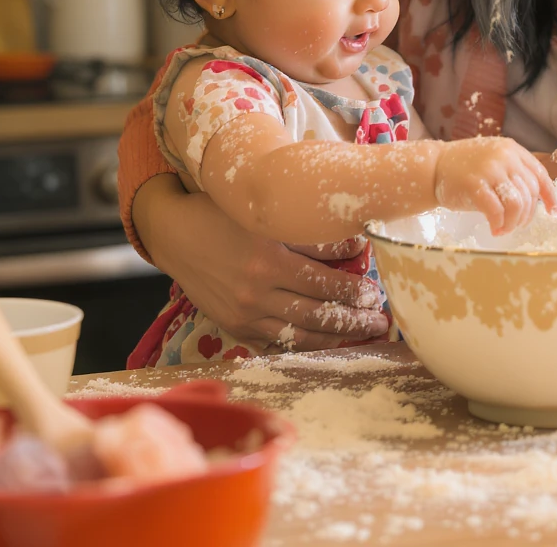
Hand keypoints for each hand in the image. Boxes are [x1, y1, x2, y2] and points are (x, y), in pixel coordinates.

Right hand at [133, 177, 388, 350]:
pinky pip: (276, 340)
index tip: (376, 291)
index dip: (352, 289)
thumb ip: (307, 233)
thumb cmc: (224, 213)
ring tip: (364, 335)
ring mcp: (244, 311)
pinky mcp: (234, 324)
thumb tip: (355, 244)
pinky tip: (326, 342)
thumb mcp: (265, 214)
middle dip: (353, 319)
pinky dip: (303, 343)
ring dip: (336, 336)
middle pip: (316, 312)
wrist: (175, 233)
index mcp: (268, 255)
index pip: (322, 281)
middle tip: (381, 321)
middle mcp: (257, 288)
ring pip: (300, 331)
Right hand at [434, 137, 556, 233]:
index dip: (549, 196)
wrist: (433, 167)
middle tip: (515, 225)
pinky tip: (494, 229)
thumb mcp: (494, 160)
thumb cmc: (465, 168)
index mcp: (512, 149)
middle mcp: (504, 156)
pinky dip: (499, 225)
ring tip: (504, 228)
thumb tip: (539, 201)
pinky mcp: (474, 185)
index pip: (539, 174)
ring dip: (514, 223)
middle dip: (527, 215)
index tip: (553, 213)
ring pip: (517, 204)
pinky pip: (497, 211)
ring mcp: (489, 169)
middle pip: (530, 193)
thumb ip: (514, 172)